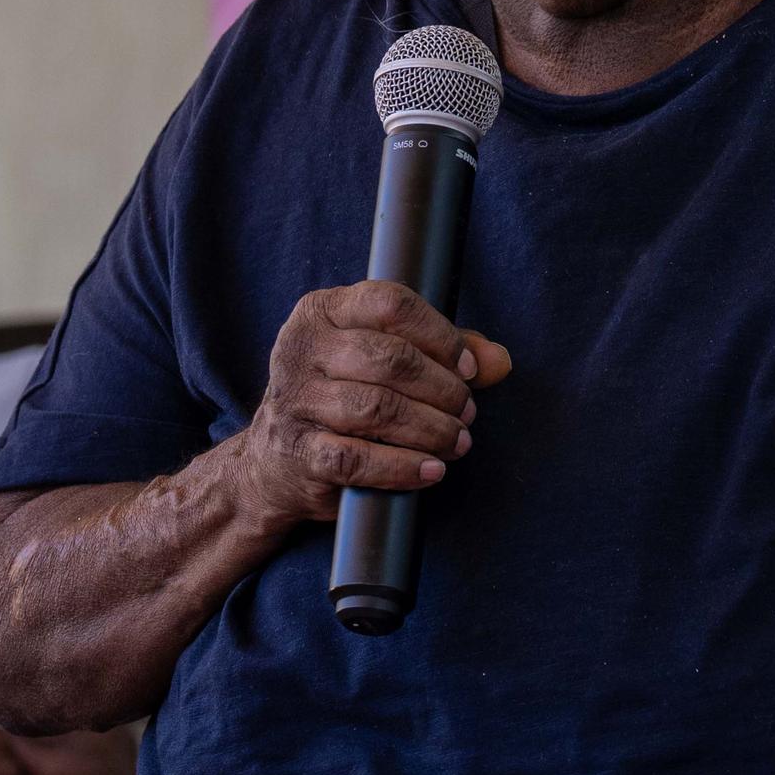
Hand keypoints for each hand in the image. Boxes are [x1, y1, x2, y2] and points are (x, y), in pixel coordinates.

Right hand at [212, 283, 513, 545]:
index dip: (439, 334)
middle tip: (467, 411)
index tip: (468, 368)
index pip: (388, 303)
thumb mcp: (383, 361)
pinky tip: (431, 470)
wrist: (274, 462)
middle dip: (441, 388)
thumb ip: (443, 354)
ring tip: (458, 442)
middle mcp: (301, 350)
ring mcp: (295, 402)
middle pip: (388, 358)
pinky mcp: (298, 453)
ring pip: (376, 409)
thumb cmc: (342, 397)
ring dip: (430, 429)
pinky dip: (403, 467)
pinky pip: (357, 460)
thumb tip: (500, 361)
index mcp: (322, 311)